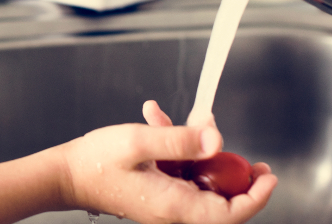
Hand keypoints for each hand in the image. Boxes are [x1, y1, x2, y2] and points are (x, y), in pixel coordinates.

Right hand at [58, 101, 276, 223]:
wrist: (64, 175)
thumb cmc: (94, 163)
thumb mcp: (138, 142)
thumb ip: (179, 140)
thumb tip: (216, 140)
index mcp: (174, 204)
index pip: (230, 213)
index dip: (255, 196)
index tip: (267, 175)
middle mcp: (172, 209)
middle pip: (221, 198)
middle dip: (234, 171)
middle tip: (250, 157)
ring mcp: (164, 202)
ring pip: (199, 180)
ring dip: (198, 149)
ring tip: (192, 119)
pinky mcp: (155, 192)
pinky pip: (178, 174)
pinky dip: (175, 148)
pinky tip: (159, 118)